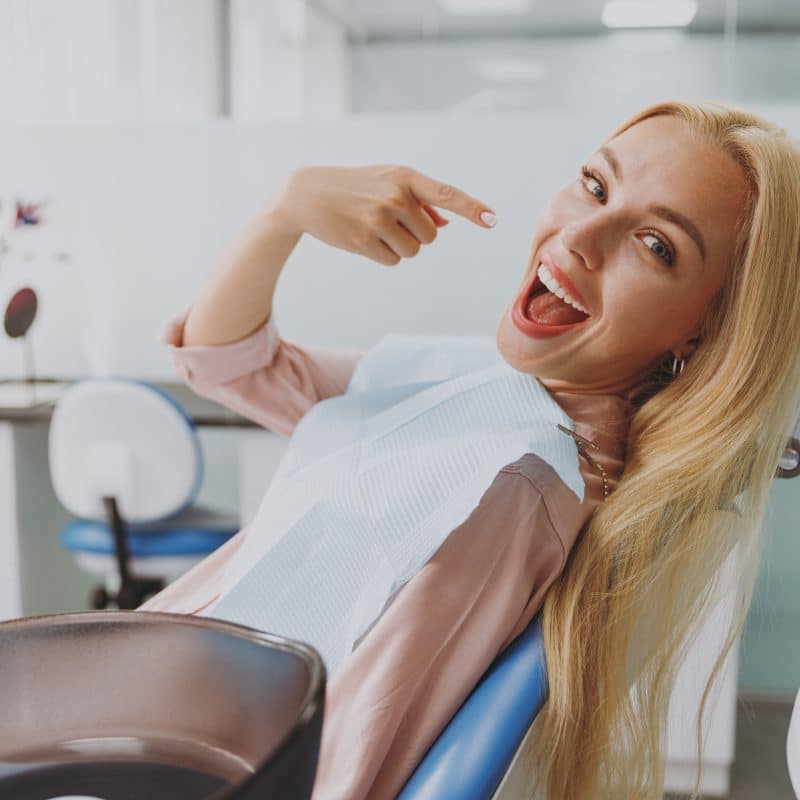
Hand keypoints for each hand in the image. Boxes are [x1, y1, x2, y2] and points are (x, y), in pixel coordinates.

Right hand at [271, 164, 495, 265]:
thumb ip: (419, 200)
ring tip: (373, 228)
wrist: (306, 194)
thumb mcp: (386, 182)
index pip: (446, 194)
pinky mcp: (363, 240)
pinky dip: (383, 255)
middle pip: (431, 236)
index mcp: (405, 177)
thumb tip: (445, 223)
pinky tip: (363, 239)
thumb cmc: (354, 188)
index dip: (471, 208)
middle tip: (387, 220)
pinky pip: (393, 260)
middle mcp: (395, 196)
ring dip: (399, 246)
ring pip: (413, 251)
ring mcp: (378, 218)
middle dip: (415, 234)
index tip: (492, 220)